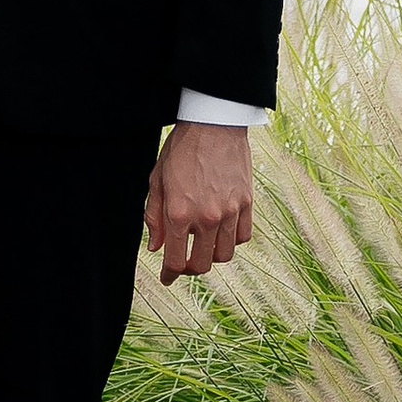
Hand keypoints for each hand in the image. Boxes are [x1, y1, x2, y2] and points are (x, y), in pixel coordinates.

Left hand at [142, 120, 253, 284]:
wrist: (213, 123)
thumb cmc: (181, 149)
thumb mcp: (157, 180)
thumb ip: (154, 217)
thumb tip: (155, 247)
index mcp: (180, 213)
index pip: (176, 260)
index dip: (169, 274)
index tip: (167, 277)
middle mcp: (207, 217)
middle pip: (202, 264)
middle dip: (189, 268)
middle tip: (183, 261)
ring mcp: (230, 212)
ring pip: (225, 255)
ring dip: (211, 255)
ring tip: (202, 244)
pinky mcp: (247, 203)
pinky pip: (243, 237)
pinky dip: (232, 240)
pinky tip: (221, 231)